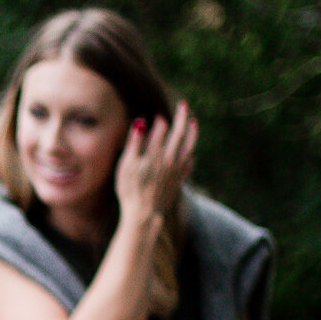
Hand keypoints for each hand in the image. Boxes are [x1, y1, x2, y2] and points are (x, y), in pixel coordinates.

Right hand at [114, 100, 196, 229]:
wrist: (144, 214)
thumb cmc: (130, 190)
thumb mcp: (126, 165)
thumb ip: (134, 143)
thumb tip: (141, 122)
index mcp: (154, 152)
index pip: (161, 129)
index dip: (160, 121)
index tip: (159, 115)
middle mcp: (168, 158)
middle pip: (179, 133)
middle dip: (182, 117)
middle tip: (184, 105)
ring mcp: (176, 170)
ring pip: (189, 146)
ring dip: (192, 133)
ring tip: (194, 123)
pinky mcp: (179, 181)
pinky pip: (189, 164)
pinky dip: (191, 156)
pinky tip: (191, 153)